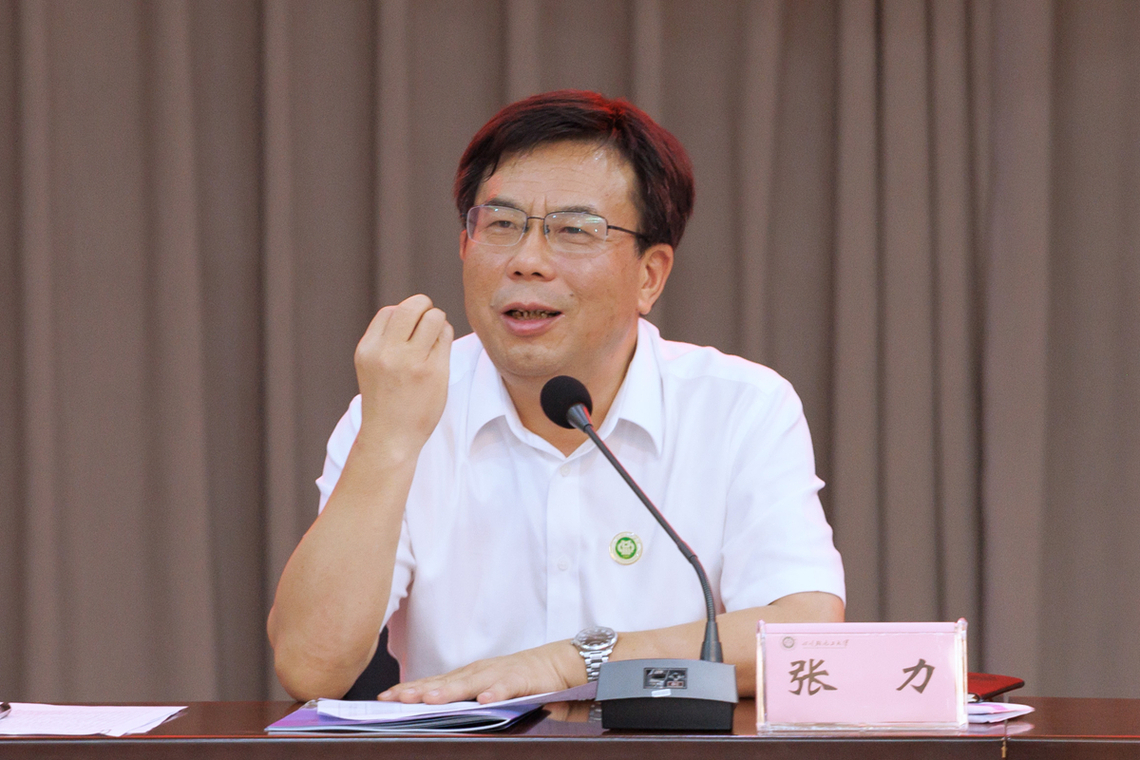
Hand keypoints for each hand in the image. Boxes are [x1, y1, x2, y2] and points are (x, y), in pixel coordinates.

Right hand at [354, 294, 452, 454]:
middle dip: (424, 308)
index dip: (404, 316)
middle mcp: (387, 352)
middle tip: (428, 324)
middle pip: (413, 306)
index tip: (409, 333)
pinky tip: (439, 354)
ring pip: (434, 317)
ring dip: (438, 323)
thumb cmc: (385, 400)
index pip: (390, 311)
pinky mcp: (434, 371)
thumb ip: (386, 339)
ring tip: (434, 341)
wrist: (390, 437)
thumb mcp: (372, 365)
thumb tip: (412, 310)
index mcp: (368, 349)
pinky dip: (445, 338)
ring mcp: (411, 361)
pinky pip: (446, 336)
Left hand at [377, 640, 583, 704]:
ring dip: (450, 691)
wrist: (555, 663)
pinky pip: (508, 687)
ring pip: (471, 683)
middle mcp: (477, 672)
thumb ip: (462, 698)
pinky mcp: (521, 678)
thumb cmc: (515, 676)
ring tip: (431, 700)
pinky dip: (496, 693)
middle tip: (397, 698)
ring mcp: (498, 674)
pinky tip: (485, 701)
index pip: (433, 683)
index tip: (386, 697)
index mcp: (466, 676)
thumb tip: (428, 710)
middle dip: (420, 690)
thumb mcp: (484, 687)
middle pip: (444, 682)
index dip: (410, 689)